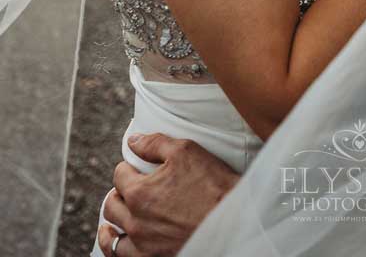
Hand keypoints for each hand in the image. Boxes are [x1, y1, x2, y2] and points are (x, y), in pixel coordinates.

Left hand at [97, 133, 239, 256]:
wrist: (233, 220)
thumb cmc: (211, 184)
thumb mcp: (185, 151)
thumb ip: (154, 144)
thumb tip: (133, 141)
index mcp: (139, 192)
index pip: (119, 175)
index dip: (128, 166)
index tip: (136, 166)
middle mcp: (135, 221)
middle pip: (111, 204)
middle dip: (117, 192)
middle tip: (128, 188)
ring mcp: (142, 244)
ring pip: (111, 236)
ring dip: (112, 222)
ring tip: (116, 216)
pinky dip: (116, 247)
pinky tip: (119, 240)